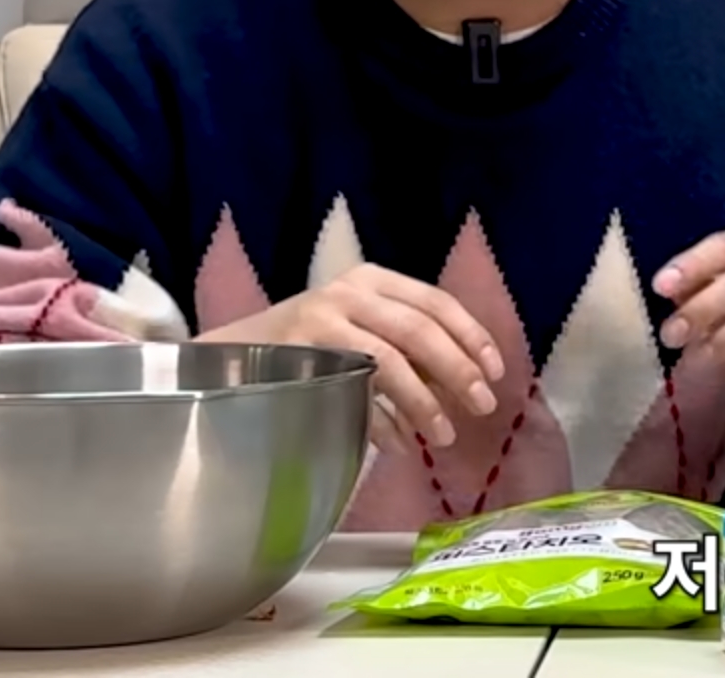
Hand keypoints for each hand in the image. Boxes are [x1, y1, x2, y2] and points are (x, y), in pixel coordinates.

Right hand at [202, 263, 505, 457]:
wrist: (229, 355)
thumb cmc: (310, 345)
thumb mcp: (360, 328)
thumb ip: (406, 346)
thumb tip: (466, 384)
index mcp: (373, 279)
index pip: (437, 301)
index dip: (472, 336)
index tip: (496, 371)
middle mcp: (350, 292)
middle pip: (420, 330)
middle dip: (457, 371)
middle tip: (482, 405)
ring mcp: (323, 320)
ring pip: (391, 361)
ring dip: (425, 402)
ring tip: (444, 435)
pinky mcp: (301, 353)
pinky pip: (357, 390)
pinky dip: (384, 421)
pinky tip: (402, 445)